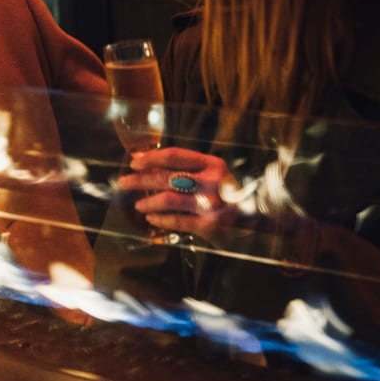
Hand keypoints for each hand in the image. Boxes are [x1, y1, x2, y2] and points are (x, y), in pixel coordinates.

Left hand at [118, 145, 239, 241]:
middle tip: (124, 182)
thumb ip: (185, 167)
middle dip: (141, 179)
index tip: (134, 162)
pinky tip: (151, 219)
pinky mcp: (211, 225)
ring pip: (169, 199)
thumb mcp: (211, 172)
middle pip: (167, 177)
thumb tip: (143, 161)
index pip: (174, 155)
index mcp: (211, 163)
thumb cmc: (225, 191)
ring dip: (149, 201)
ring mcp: (212, 202)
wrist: (255, 217)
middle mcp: (212, 180)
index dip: (151, 158)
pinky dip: (162, 219)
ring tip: (137, 204)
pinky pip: (179, 220)